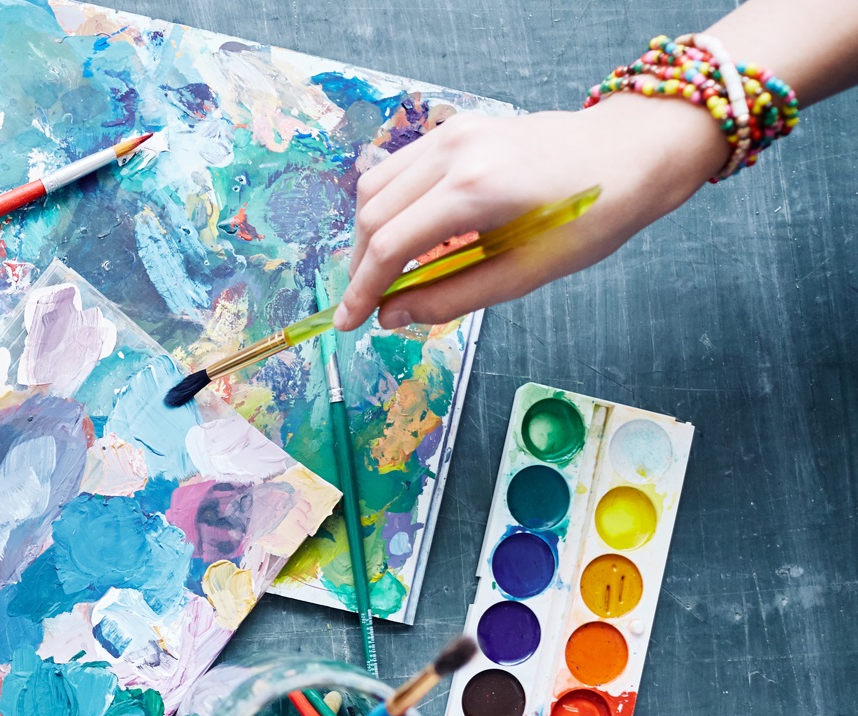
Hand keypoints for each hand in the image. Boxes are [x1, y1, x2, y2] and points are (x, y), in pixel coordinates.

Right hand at [334, 94, 728, 331]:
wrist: (632, 152)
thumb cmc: (591, 215)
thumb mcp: (525, 273)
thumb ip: (451, 297)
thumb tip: (391, 316)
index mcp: (476, 190)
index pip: (392, 245)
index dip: (362, 290)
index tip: (349, 323)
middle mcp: (455, 152)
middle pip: (373, 214)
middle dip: (361, 266)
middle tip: (368, 305)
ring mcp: (453, 133)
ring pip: (375, 187)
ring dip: (369, 235)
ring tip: (383, 272)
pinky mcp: (457, 128)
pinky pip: (398, 169)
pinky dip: (388, 206)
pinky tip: (404, 235)